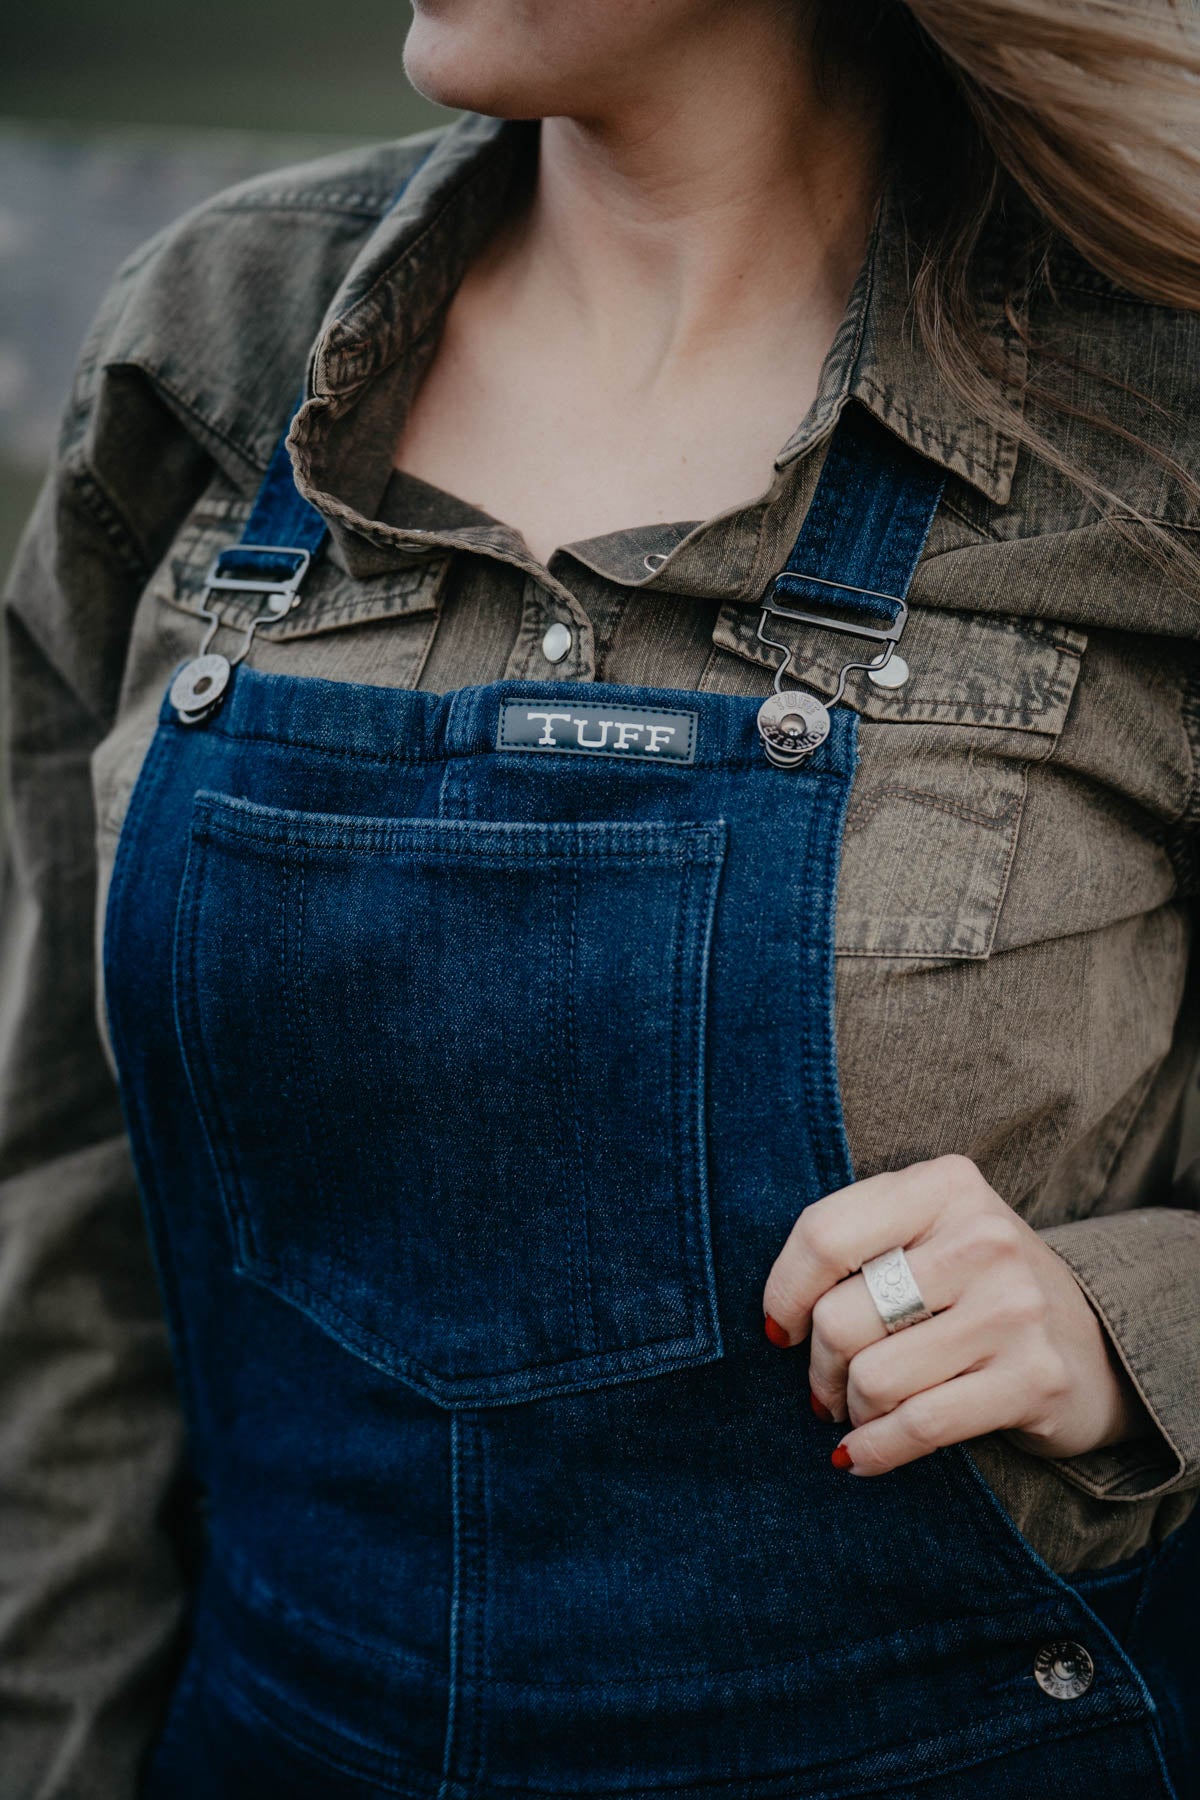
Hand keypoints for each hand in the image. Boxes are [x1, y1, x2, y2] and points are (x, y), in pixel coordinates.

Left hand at [761, 1154, 1155, 1475]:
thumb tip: (775, 1321)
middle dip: (819, 1364)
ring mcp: (1014, 1308)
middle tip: (827, 1381)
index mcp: (945, 1186)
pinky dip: (874, 1450)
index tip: (780, 1326)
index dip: (784, 1292)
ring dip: (851, 1408)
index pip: (825, 1235)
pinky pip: (920, 1426)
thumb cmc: (972, 1285)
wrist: (1090, 1341)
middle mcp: (985, 1238)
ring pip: (874, 1379)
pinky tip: (857, 1455)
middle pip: (840, 1318)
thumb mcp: (923, 1233)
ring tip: (860, 1407)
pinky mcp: (1034, 1378)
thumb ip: (855, 1245)